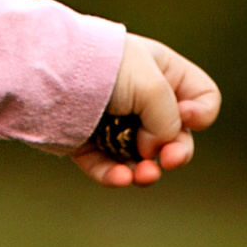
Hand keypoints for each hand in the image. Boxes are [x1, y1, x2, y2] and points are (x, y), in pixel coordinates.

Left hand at [72, 32, 220, 187]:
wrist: (45, 72)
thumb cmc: (103, 68)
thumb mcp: (152, 86)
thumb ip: (169, 120)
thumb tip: (154, 150)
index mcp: (161, 72)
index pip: (201, 97)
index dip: (201, 114)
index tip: (185, 116)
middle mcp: (140, 97)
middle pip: (176, 135)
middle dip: (177, 151)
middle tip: (167, 158)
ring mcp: (113, 120)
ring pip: (142, 157)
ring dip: (147, 171)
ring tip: (143, 175)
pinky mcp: (86, 140)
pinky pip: (107, 165)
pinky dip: (115, 175)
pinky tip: (121, 178)